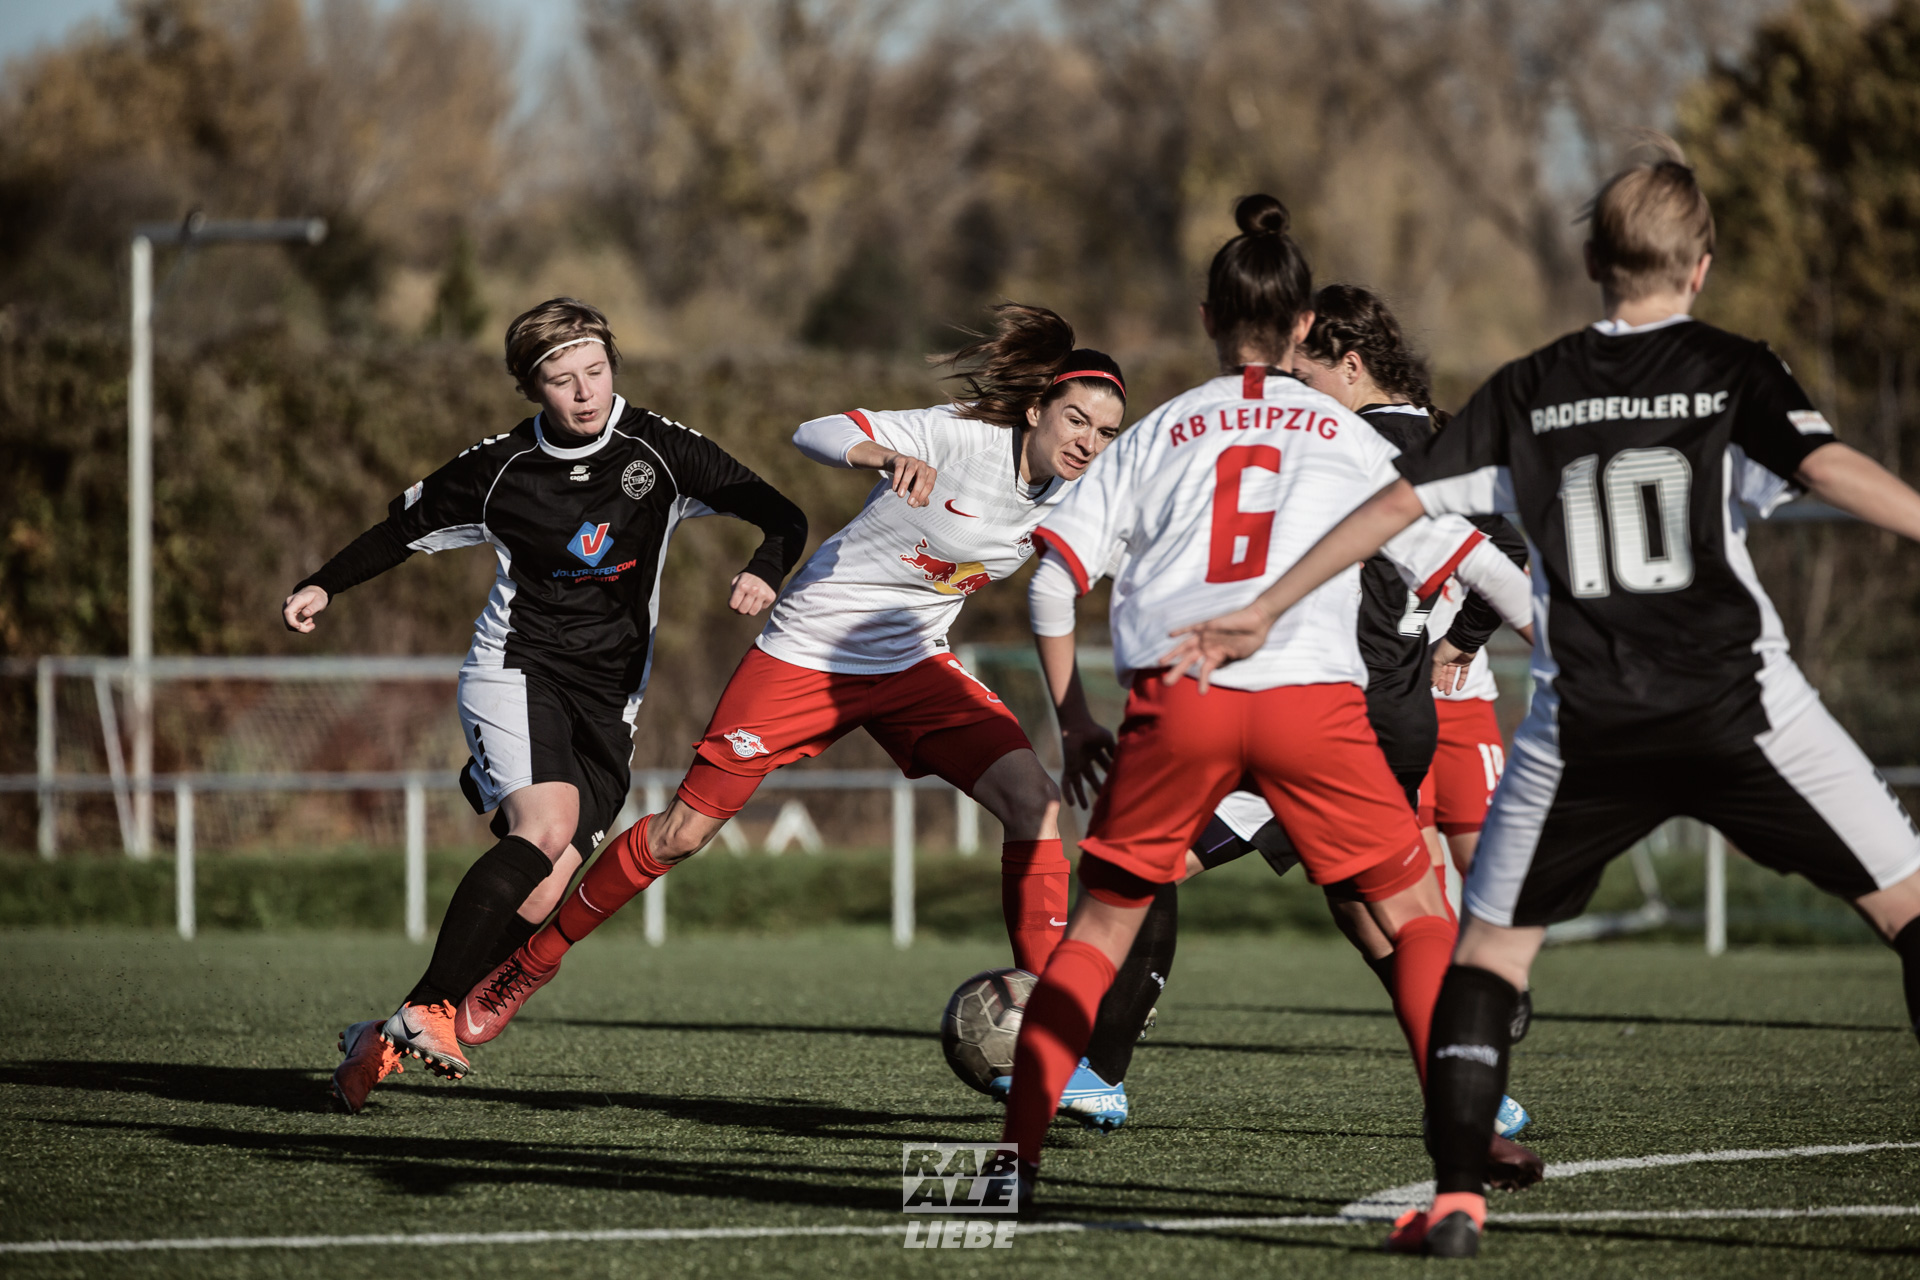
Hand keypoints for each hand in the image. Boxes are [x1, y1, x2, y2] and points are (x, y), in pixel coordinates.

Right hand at [283, 585, 328, 632]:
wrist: (315, 591)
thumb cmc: (318, 596)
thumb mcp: (319, 601)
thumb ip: (312, 607)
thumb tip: (305, 614)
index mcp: (297, 600)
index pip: (288, 612)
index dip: (292, 622)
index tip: (300, 627)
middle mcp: (288, 603)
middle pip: (289, 620)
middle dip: (300, 627)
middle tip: (313, 626)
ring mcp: (287, 607)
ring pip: (289, 623)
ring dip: (301, 627)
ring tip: (311, 623)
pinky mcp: (289, 611)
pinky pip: (291, 622)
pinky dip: (299, 625)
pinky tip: (308, 620)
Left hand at [728, 571, 776, 614]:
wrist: (765, 571)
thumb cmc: (747, 578)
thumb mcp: (736, 581)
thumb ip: (733, 594)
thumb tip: (735, 607)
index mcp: (742, 586)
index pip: (733, 605)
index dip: (732, 605)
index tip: (734, 602)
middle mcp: (753, 590)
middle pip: (742, 611)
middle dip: (740, 609)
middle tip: (741, 604)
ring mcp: (763, 594)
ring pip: (752, 613)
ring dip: (749, 610)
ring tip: (749, 603)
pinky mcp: (770, 597)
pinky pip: (761, 609)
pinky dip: (759, 606)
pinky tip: (758, 599)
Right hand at [882, 452, 937, 506]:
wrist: (897, 465)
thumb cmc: (911, 478)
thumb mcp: (917, 487)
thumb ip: (922, 496)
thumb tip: (924, 504)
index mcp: (930, 472)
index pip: (929, 485)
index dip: (923, 496)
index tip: (914, 505)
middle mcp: (923, 465)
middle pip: (921, 479)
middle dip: (916, 492)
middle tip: (909, 503)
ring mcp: (912, 461)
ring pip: (910, 472)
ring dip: (905, 484)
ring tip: (900, 495)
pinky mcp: (901, 459)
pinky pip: (899, 469)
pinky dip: (897, 479)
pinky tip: (894, 488)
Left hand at [1058, 714, 1115, 808]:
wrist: (1078, 727)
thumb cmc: (1093, 731)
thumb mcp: (1107, 741)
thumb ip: (1114, 751)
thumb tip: (1125, 760)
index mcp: (1095, 753)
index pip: (1104, 767)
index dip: (1111, 775)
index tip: (1119, 785)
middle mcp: (1085, 761)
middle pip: (1092, 779)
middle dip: (1098, 788)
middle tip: (1104, 800)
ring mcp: (1076, 764)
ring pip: (1078, 784)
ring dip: (1081, 796)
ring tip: (1086, 808)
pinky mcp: (1069, 767)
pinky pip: (1067, 783)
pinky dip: (1068, 793)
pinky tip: (1072, 804)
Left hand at [1159, 604, 1273, 692]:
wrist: (1258, 621)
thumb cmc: (1251, 639)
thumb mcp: (1238, 656)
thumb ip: (1225, 661)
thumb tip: (1212, 669)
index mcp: (1215, 655)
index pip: (1204, 669)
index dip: (1202, 680)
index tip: (1202, 692)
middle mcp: (1207, 646)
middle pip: (1188, 660)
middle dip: (1177, 671)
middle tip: (1166, 683)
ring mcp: (1206, 635)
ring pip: (1185, 647)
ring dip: (1173, 655)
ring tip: (1160, 663)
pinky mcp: (1208, 625)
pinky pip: (1192, 627)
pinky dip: (1182, 630)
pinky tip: (1171, 635)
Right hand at [1431, 638, 1475, 693]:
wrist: (1465, 640)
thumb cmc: (1448, 647)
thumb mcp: (1437, 660)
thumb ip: (1434, 673)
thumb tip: (1431, 684)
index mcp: (1435, 656)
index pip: (1432, 670)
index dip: (1433, 678)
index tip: (1432, 687)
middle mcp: (1444, 658)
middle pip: (1442, 673)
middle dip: (1442, 683)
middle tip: (1442, 691)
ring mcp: (1455, 660)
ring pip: (1451, 675)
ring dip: (1449, 684)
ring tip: (1448, 693)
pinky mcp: (1465, 662)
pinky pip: (1463, 673)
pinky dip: (1461, 681)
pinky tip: (1458, 688)